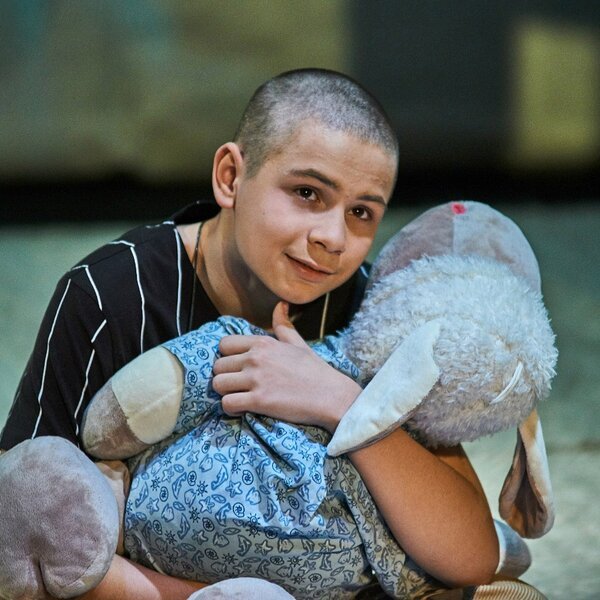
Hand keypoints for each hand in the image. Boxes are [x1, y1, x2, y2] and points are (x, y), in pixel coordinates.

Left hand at [212, 302, 361, 431]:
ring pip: (218, 384)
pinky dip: (231, 409)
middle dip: (226, 377)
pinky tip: (243, 409)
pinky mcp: (259, 400)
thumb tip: (280, 304)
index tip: (238, 368)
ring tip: (239, 397)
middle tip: (239, 386)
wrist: (331, 396)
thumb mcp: (298, 343)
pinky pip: (227, 403)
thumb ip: (283, 325)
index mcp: (263, 343)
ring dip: (226, 393)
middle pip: (218, 366)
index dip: (228, 357)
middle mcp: (256, 358)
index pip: (224, 344)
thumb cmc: (315, 370)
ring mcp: (256, 379)